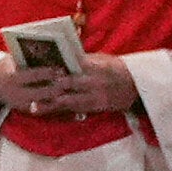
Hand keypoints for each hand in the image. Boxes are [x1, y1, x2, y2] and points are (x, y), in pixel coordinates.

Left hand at [2, 57, 135, 121]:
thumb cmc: (117, 68)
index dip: (59, 68)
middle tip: (33, 88)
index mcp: (97, 67)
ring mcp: (96, 97)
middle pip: (69, 85)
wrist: (138, 87)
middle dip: (51, 87)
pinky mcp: (97, 108)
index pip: (74, 67)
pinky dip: (62, 111)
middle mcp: (96, 83)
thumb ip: (84, 60)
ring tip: (34, 107)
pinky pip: (77, 110)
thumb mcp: (103, 59)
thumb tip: (62, 57)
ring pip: (70, 101)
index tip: (44, 68)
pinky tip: (49, 112)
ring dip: (52, 105)